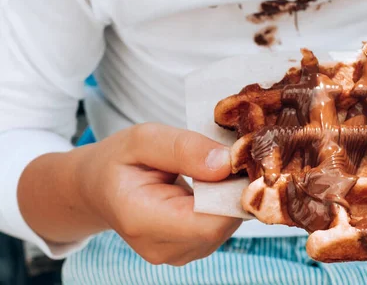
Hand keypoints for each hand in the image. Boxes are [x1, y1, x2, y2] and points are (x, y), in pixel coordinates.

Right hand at [19, 123, 240, 265]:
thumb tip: (226, 163)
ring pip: (226, 228)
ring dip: (229, 197)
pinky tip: (209, 186)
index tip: (240, 160)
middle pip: (222, 226)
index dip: (233, 193)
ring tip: (213, 169)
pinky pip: (220, 228)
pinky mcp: (187, 251)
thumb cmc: (118, 161)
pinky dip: (222, 205)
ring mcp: (174, 255)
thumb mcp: (144, 138)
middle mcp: (159, 248)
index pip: (209, 222)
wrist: (98, 187)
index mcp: (142, 220)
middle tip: (231, 157)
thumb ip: (183, 148)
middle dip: (234, 190)